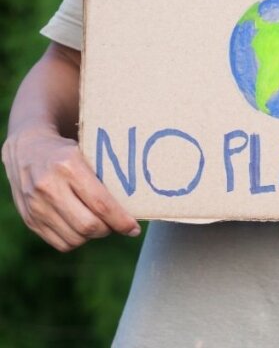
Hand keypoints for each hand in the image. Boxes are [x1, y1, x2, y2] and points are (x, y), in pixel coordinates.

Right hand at [2, 127, 140, 251]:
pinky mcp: (29, 219)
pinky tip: (82, 227)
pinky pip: (60, 243)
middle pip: (88, 226)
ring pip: (74, 238)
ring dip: (93, 237)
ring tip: (100, 224)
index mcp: (68, 166)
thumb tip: (139, 202)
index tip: (134, 228)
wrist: (26, 148)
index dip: (121, 220)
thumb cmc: (68, 151)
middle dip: (109, 229)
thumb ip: (107, 175)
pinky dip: (76, 240)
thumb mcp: (88, 152)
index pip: (101, 204)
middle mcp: (48, 187)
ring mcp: (35, 205)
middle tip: (118, 225)